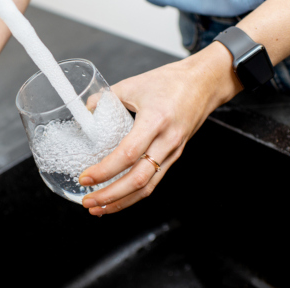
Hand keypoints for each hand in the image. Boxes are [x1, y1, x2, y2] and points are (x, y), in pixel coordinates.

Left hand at [78, 42, 241, 215]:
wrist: (204, 83)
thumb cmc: (171, 81)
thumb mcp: (133, 85)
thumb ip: (106, 99)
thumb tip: (86, 112)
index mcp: (155, 120)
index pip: (128, 154)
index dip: (104, 170)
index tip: (85, 177)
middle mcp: (167, 141)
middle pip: (138, 179)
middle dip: (110, 196)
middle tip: (87, 201)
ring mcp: (173, 152)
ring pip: (148, 187)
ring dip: (121, 202)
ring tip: (98, 209)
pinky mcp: (174, 156)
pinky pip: (154, 180)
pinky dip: (134, 194)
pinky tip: (118, 198)